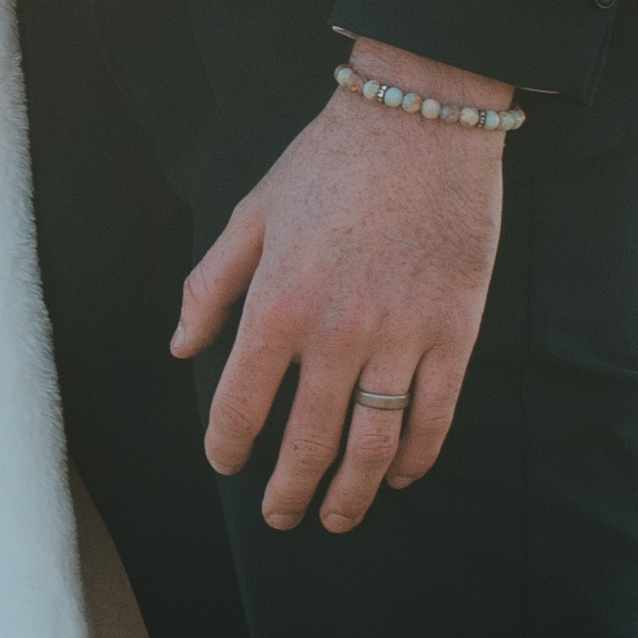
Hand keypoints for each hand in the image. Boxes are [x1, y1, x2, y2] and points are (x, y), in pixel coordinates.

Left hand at [177, 50, 510, 535]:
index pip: (239, 406)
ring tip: (336, 517)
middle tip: (280, 518)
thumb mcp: (250, 215)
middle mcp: (336, 333)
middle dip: (288, 493)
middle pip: (307, 444)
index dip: (226, 448)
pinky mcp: (456, 332)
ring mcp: (401, 336)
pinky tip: (400, 475)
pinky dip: (416, 458)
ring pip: (373, 447)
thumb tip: (182, 347)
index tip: (226, 464)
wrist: (421, 119)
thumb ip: (210, 285)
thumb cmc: (327, 162)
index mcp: (276, 304)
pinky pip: (434, 417)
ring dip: (351, 495)